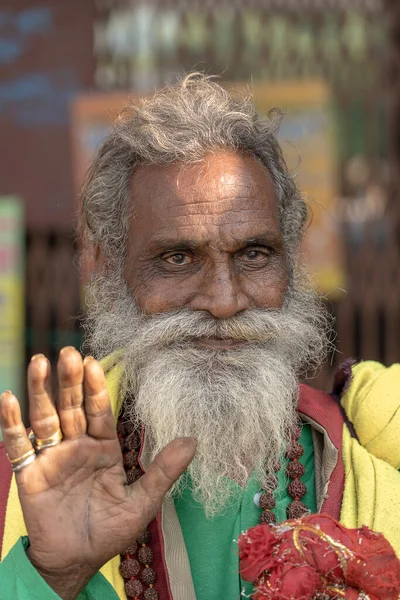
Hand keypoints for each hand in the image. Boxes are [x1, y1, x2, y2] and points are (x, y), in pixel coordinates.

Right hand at [0, 347, 195, 599]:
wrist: (76, 561)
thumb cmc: (110, 531)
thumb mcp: (142, 502)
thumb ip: (163, 471)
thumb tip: (193, 441)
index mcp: (104, 448)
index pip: (99, 411)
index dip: (96, 388)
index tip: (94, 361)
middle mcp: (77, 446)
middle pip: (72, 407)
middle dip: (70, 381)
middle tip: (69, 352)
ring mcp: (52, 457)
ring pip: (45, 418)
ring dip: (41, 390)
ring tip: (39, 361)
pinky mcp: (29, 473)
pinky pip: (19, 445)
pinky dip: (12, 423)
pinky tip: (9, 398)